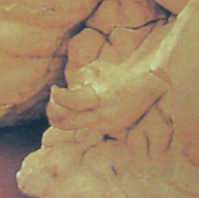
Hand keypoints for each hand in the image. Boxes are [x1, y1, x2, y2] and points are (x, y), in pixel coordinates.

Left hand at [48, 60, 167, 134]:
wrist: (146, 87)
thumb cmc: (117, 74)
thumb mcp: (97, 68)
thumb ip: (78, 78)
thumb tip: (61, 91)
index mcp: (101, 97)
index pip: (73, 102)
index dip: (58, 97)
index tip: (54, 89)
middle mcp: (102, 115)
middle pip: (67, 123)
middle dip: (53, 114)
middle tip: (52, 102)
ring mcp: (105, 125)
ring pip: (73, 126)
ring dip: (61, 117)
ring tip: (61, 103)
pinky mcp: (107, 130)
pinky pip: (86, 124)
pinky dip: (78, 115)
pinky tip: (84, 105)